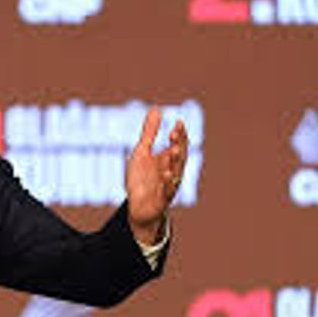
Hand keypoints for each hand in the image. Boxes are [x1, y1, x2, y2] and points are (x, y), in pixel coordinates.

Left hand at [125, 108, 188, 244]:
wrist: (139, 207)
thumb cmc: (142, 178)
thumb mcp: (142, 152)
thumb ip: (150, 132)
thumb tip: (157, 108)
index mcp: (168, 159)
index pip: (178, 144)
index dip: (179, 134)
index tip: (178, 122)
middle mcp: (172, 171)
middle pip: (179, 156)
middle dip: (178, 145)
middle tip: (175, 133)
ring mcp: (168, 186)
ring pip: (176, 173)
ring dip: (175, 162)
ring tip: (174, 150)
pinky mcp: (161, 199)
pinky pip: (167, 191)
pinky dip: (168, 183)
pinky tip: (167, 175)